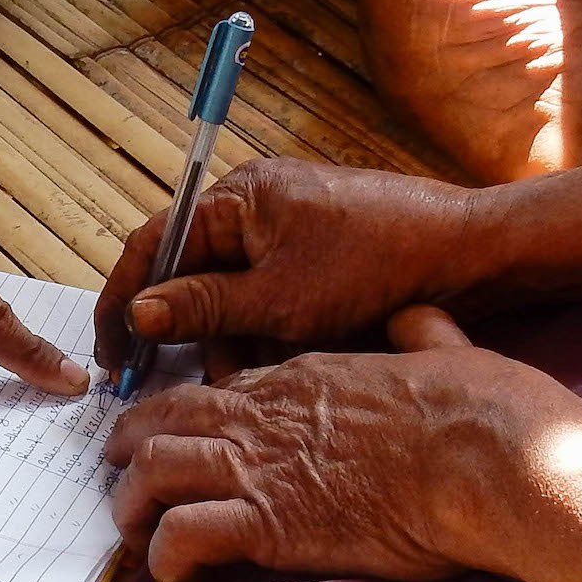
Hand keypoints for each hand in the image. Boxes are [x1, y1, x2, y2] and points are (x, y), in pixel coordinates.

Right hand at [94, 156, 493, 374]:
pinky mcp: (319, 257)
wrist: (469, 256)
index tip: (111, 352)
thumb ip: (203, 307)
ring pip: (234, 295)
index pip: (155, 244)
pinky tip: (284, 365)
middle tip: (192, 384)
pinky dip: (270, 333)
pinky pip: (272, 298)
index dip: (125, 300)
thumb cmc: (377, 263)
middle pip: (194, 275)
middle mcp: (257, 206)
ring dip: (235, 341)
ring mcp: (290, 231)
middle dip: (193, 333)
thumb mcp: (280, 299)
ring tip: (252, 381)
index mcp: (238, 198)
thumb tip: (139, 313)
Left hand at [108, 307, 543, 581]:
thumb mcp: (449, 347)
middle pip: (164, 419)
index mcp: (305, 375)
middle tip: (122, 478)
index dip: (185, 414)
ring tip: (135, 535)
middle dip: (130, 447)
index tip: (179, 438)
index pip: (218, 388)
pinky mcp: (268, 523)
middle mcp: (266, 413)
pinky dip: (165, 560)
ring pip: (152, 472)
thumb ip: (420, 333)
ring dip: (133, 506)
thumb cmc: (486, 410)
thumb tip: (415, 318)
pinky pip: (182, 537)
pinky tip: (172, 579)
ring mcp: (261, 466)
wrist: (491, 458)